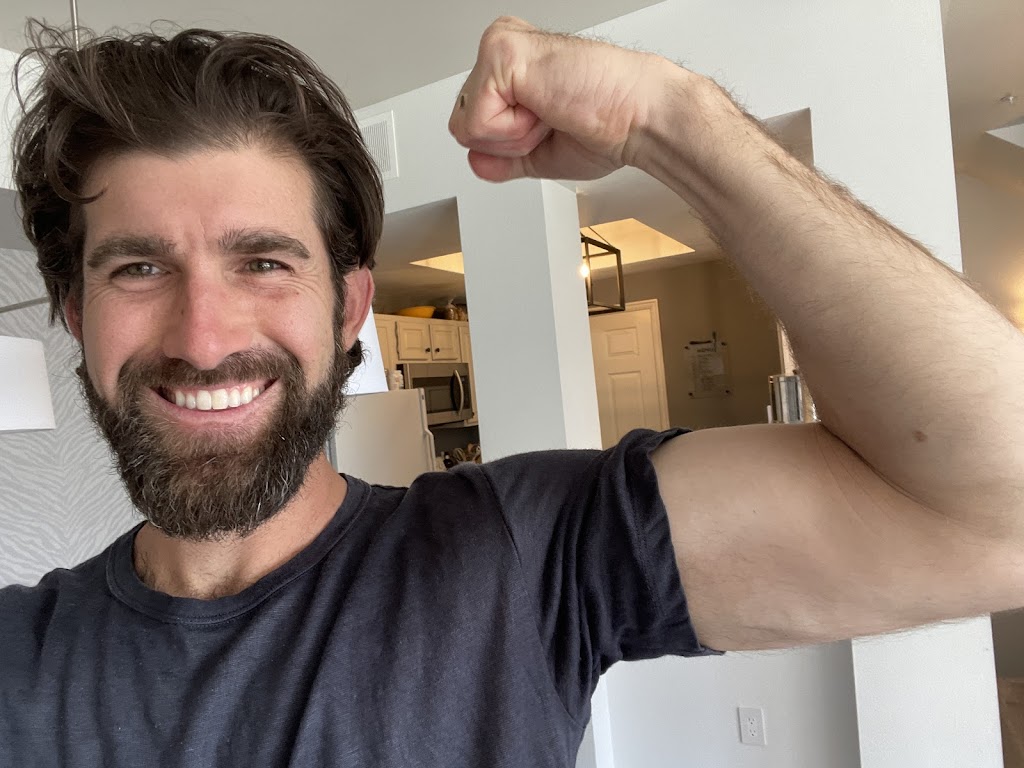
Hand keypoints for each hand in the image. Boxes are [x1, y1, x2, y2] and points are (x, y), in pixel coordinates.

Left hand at [448, 17, 670, 182]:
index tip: (553, 125)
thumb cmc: (606, 124)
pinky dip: (514, 131)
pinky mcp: (501, 55)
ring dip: (514, 136)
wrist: (637, 118)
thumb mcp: (540, 153)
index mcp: (511, 69)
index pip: (471, 123)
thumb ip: (502, 158)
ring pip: (467, 125)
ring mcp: (500, 48)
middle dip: (508, 142)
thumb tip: (475, 161)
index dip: (509, 145)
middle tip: (552, 120)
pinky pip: (477, 122)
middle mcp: (502, 51)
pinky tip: (547, 108)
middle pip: (463, 126)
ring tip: (552, 112)